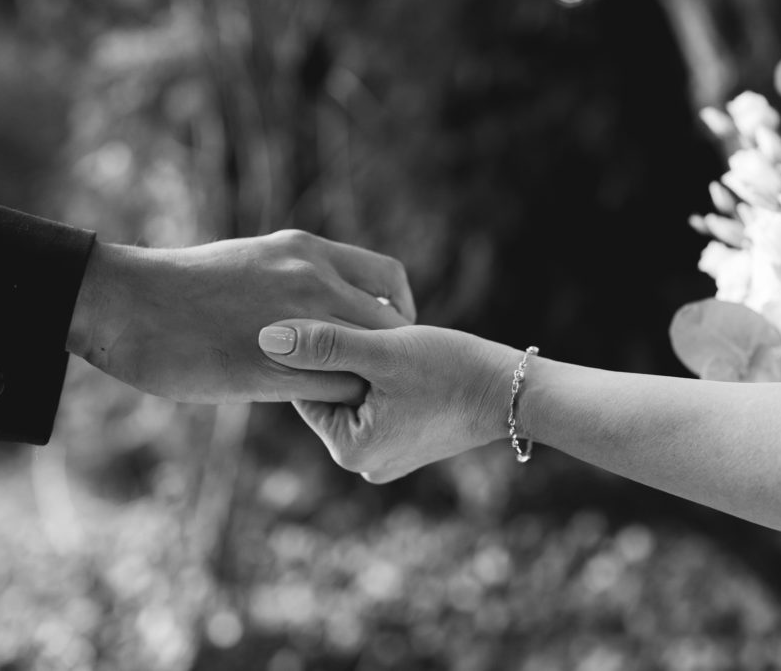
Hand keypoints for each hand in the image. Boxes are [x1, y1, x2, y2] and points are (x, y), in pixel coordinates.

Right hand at [67, 230, 414, 402]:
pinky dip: (340, 405)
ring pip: (369, 361)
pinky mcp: (273, 369)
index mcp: (307, 251)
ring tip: (354, 400)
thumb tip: (319, 305)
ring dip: (366, 383)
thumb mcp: (252, 261)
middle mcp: (313, 279)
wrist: (126, 302)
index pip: (389, 278)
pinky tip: (324, 413)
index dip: (398, 311)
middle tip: (376, 378)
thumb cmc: (180, 287)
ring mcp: (297, 323)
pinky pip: (336, 390)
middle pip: (390, 325)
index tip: (387, 333)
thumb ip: (295, 279)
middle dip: (391, 355)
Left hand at [257, 320, 522, 482]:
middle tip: (362, 326)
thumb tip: (266, 337)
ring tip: (387, 341)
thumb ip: (326, 343)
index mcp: (350, 449)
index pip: (307, 387)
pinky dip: (382, 379)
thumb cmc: (453, 370)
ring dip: (363, 365)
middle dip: (342, 359)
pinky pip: (377, 403)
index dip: (317, 348)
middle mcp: (363, 462)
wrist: (514, 392)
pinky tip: (401, 357)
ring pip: (354, 395)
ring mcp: (385, 456)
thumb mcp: (384, 351)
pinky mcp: (405, 442)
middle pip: (330, 393)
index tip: (324, 318)